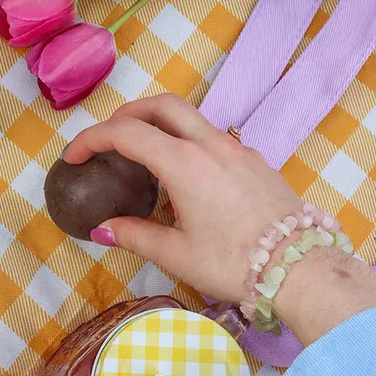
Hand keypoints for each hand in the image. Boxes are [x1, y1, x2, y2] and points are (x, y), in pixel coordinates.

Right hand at [64, 94, 375, 341]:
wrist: (301, 269)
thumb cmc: (234, 263)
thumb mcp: (177, 255)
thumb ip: (135, 235)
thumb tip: (103, 229)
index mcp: (184, 162)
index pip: (126, 133)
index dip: (92, 139)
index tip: (74, 157)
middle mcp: (210, 144)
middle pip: (161, 105)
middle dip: (128, 114)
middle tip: (108, 138)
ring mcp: (237, 149)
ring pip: (191, 118)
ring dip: (160, 125)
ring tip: (145, 157)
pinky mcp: (256, 162)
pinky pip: (214, 138)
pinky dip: (188, 143)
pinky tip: (187, 178)